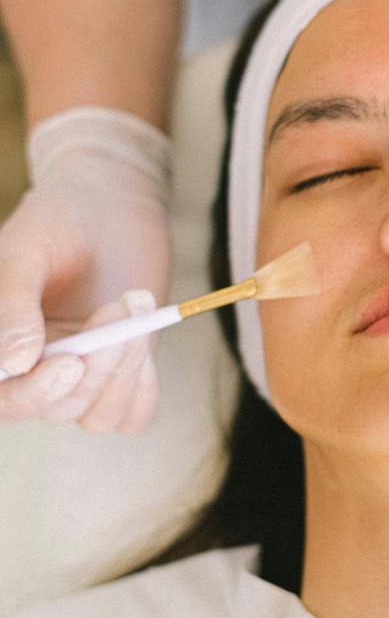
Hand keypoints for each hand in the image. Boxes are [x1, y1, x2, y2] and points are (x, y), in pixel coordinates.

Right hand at [0, 107, 170, 431]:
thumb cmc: (60, 219)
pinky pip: (132, 414)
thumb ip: (13, 303)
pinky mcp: (124, 369)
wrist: (112, 202)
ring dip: (125, 366)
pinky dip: (142, 389)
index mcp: (1, 345)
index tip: (70, 363)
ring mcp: (83, 373)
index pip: (4, 398)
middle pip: (56, 407)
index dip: (32, 394)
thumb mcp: (27, 250)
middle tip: (122, 305)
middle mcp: (37, 369)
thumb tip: (15, 363)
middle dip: (97, 365)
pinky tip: (145, 341)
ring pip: (97, 413)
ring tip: (137, 300)